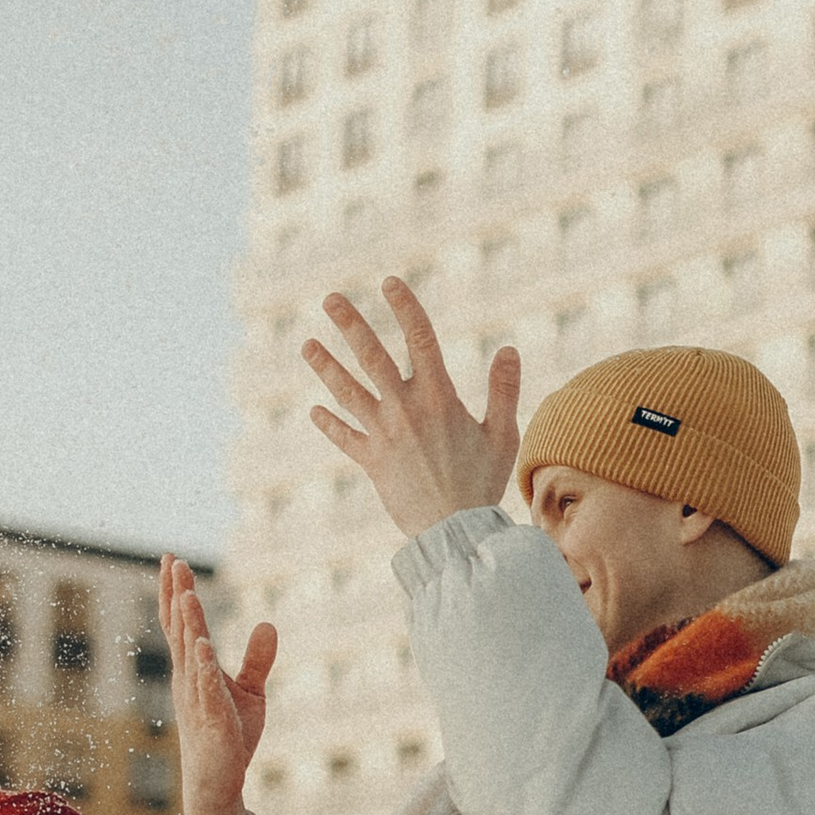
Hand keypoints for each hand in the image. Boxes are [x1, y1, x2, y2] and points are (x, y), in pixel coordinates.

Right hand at [158, 557, 274, 814]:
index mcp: (192, 670)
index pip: (180, 625)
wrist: (218, 782)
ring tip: (187, 595)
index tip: (172, 559)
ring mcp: (196, 700)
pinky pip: (205, 690)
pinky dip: (203, 668)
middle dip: (176, 596)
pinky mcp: (211, 721)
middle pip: (180, 631)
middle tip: (173, 561)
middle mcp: (188, 680)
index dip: (175, 592)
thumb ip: (257, 658)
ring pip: (189, 656)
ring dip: (188, 625)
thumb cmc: (228, 737)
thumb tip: (267, 623)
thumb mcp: (248, 692)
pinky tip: (203, 646)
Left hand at [302, 276, 520, 541]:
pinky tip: (315, 411)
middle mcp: (405, 409)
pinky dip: (330, 423)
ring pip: (348, 392)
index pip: (420, 338)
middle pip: (371, 357)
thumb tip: (508, 348)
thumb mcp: (502, 434)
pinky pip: (344, 437)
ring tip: (307, 345)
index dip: (405, 307)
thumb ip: (504, 390)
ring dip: (326, 367)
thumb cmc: (483, 483)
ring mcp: (383, 435)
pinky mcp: (371, 462)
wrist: (453, 532)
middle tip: (330, 299)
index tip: (389, 283)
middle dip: (350, 325)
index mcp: (438, 397)